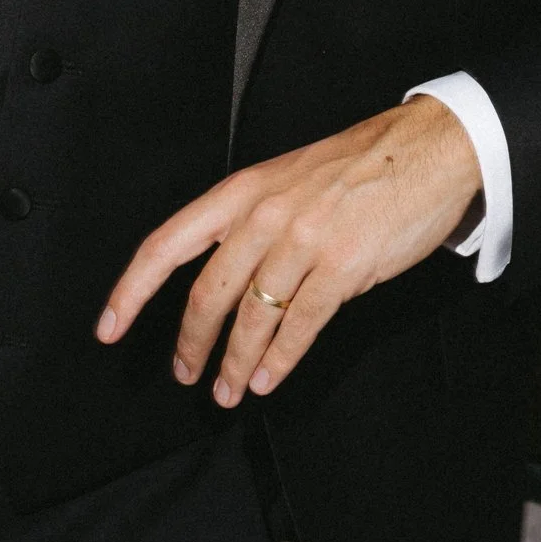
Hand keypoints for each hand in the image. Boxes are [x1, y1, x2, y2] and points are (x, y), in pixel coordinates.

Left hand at [96, 95, 481, 410]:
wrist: (430, 149)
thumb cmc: (360, 166)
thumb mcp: (288, 178)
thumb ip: (251, 221)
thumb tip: (225, 280)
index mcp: (243, 191)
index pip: (167, 244)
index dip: (131, 290)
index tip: (110, 327)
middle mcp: (265, 215)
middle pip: (207, 293)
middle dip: (191, 344)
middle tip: (185, 374)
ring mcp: (304, 241)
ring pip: (252, 318)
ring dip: (234, 363)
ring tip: (227, 391)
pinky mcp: (343, 267)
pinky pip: (300, 326)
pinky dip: (279, 360)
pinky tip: (267, 379)